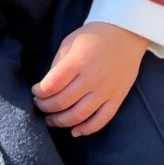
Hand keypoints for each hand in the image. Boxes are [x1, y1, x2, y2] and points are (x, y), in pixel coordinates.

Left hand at [32, 23, 148, 136]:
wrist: (127, 32)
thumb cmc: (96, 35)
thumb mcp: (70, 41)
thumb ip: (58, 64)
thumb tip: (48, 86)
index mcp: (78, 61)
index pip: (51, 85)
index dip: (39, 92)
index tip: (36, 91)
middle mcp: (92, 78)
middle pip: (62, 102)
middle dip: (45, 107)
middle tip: (40, 105)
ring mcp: (106, 90)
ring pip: (78, 115)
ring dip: (60, 121)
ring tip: (51, 119)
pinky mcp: (117, 98)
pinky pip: (101, 120)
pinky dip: (86, 129)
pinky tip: (75, 131)